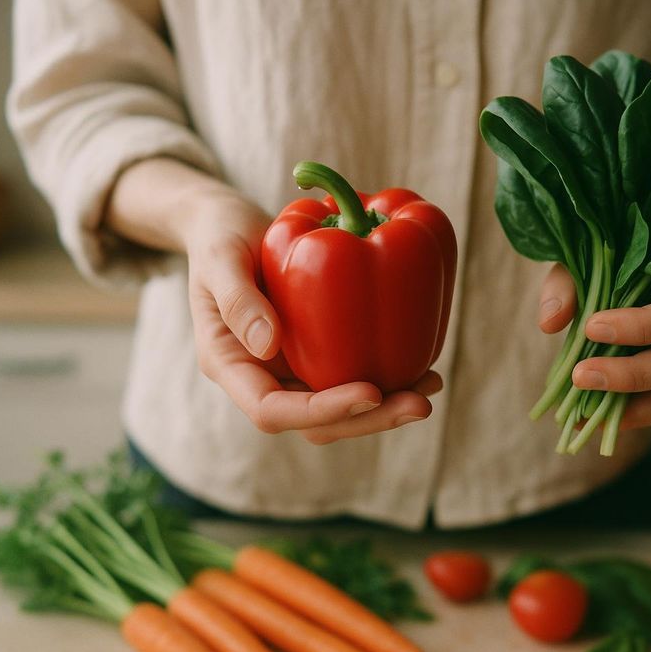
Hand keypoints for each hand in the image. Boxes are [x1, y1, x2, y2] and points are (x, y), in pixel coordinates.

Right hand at [182, 194, 437, 442]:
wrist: (232, 227)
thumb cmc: (220, 235)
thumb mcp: (220, 256)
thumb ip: (237, 299)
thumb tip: (268, 346)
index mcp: (231, 366)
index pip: (272, 411)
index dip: (322, 410)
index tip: (368, 390)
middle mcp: (264, 379)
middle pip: (315, 424)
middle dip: (368, 419)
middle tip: (419, 404)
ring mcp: (292, 371)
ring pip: (340, 411)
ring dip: (386, 407)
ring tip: (430, 385)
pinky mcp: (318, 356)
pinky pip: (352, 378)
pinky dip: (388, 380)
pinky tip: (425, 368)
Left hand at [538, 264, 650, 429]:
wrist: (648, 267)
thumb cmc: (626, 256)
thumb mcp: (596, 257)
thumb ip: (572, 282)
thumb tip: (550, 321)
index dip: (644, 325)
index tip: (591, 327)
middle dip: (633, 372)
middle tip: (581, 375)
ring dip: (632, 400)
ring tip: (582, 404)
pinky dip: (634, 415)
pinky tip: (593, 417)